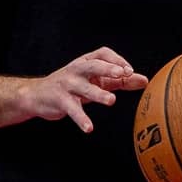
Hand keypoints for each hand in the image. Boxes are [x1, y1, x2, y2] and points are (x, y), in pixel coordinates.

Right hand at [18, 47, 147, 133]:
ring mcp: (67, 85)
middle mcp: (77, 70)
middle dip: (107, 68)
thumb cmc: (72, 86)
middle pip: (93, 65)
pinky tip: (89, 128)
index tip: (129, 70)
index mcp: (86, 62)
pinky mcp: (60, 100)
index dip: (117, 60)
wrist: (37, 95)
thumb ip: (119, 80)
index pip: (103, 54)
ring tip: (111, 100)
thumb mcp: (95, 80)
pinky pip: (72, 109)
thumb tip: (144, 81)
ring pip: (84, 88)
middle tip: (121, 74)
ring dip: (98, 93)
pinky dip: (81, 118)